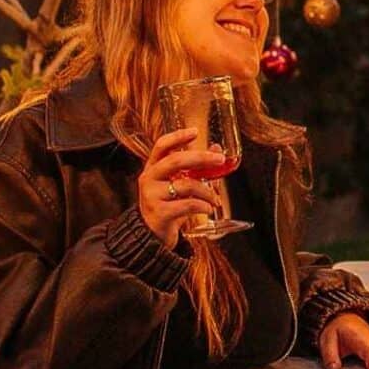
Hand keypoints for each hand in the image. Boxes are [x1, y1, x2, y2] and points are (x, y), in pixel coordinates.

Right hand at [137, 127, 218, 248]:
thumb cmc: (168, 206)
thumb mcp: (178, 185)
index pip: (161, 146)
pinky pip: (188, 204)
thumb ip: (196, 169)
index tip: (196, 132)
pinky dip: (203, 206)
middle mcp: (149, 179)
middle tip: (220, 159)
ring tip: (215, 200)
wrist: (152, 236)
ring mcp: (152, 196)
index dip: (178, 137)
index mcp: (153, 168)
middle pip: (176, 160)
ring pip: (186, 185)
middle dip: (202, 158)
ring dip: (207, 191)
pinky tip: (208, 209)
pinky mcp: (160, 213)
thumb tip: (217, 150)